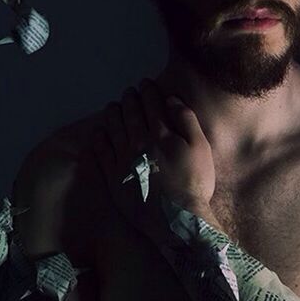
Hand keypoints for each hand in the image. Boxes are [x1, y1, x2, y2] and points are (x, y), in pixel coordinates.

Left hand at [91, 79, 215, 231]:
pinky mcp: (113, 177)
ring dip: (112, 114)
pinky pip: (101, 153)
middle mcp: (137, 142)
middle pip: (130, 114)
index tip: (145, 83)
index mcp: (160, 133)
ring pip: (113, 129)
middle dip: (129, 100)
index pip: (151, 105)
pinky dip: (99, 139)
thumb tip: (171, 99)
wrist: (177, 217)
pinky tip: (99, 133)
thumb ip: (186, 120)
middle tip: (128, 92)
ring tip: (112, 107)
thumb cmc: (194, 182)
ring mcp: (122, 159)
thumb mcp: (201, 148)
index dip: (148, 91)